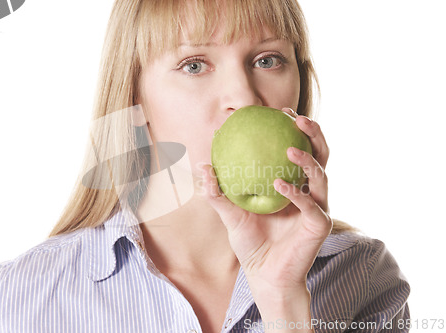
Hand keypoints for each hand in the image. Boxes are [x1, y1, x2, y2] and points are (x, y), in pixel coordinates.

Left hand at [202, 108, 332, 292]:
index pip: (300, 150)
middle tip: (297, 118)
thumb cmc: (251, 243)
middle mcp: (310, 192)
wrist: (263, 275)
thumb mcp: (230, 214)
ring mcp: (318, 207)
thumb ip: (217, 192)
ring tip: (290, 147)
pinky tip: (280, 183)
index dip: (295, 129)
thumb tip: (202, 166)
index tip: (279, 111)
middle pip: (320, 155)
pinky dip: (296, 192)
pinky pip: (311, 204)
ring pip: (321, 176)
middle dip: (314, 133)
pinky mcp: (320, 225)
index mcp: (294, 185)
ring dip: (308, 159)